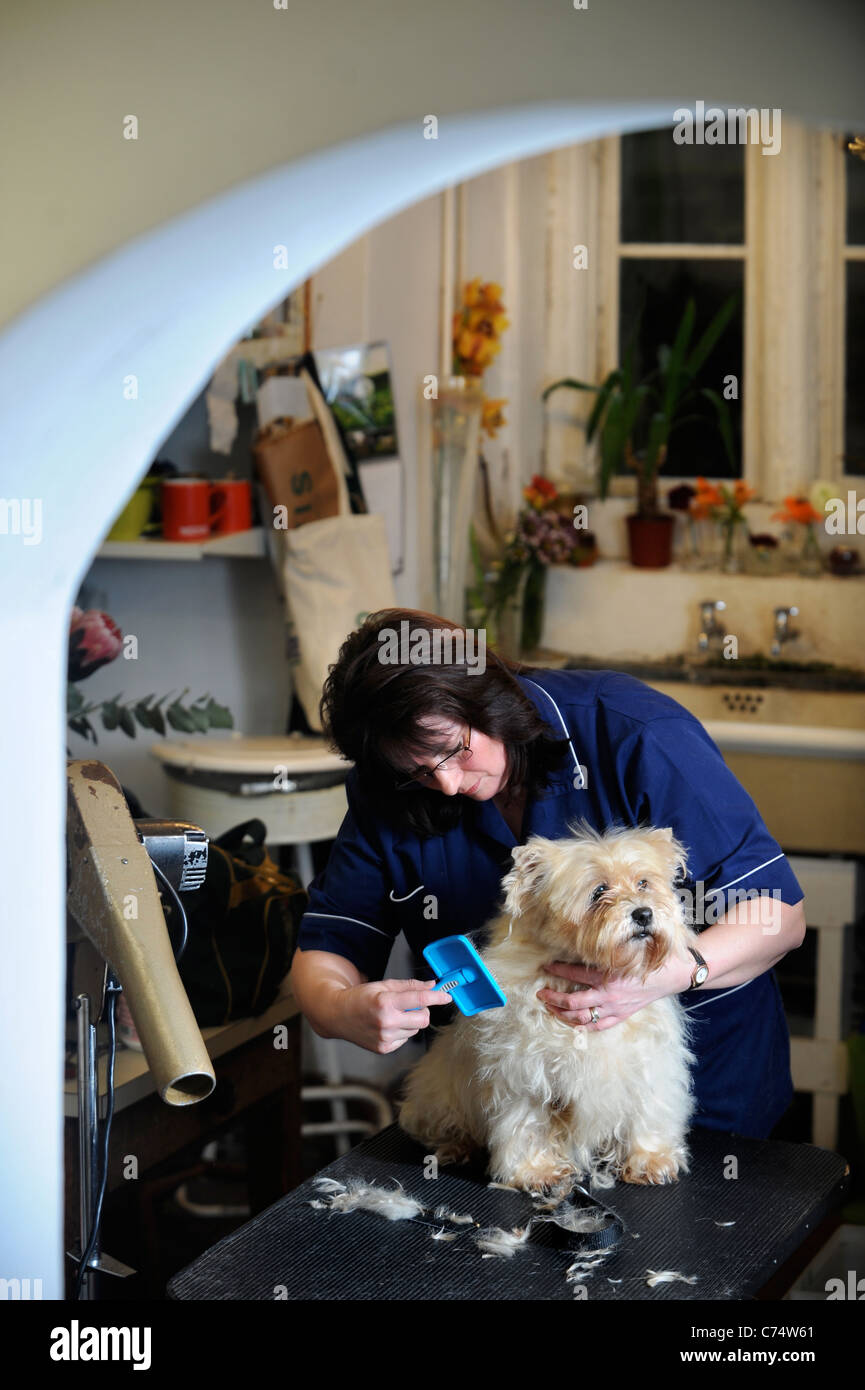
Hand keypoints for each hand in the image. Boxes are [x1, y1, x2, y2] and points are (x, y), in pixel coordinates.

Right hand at [326, 979, 452, 1053]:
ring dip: (411, 1021)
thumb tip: (432, 986)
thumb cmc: (360, 997)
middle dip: (423, 1011)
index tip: (447, 996)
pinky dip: (402, 1031)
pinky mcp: (384, 1048)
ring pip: (415, 1029)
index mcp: (386, 1002)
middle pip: (423, 1019)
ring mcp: (385, 1038)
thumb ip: (410, 986)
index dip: (436, 997)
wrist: (337, 1015)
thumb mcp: (383, 985)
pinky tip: (387, 1025)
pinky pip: (406, 1038)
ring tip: (393, 1015)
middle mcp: (386, 1022)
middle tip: (411, 1005)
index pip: (419, 1000)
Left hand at [536, 955, 690, 1030]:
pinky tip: (571, 1023)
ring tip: (551, 1008)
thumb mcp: (627, 951)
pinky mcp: (622, 1016)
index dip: (558, 969)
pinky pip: (599, 1026)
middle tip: (541, 993)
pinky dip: (583, 1026)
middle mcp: (610, 996)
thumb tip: (581, 946)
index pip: (576, 973)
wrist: (672, 975)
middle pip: (574, 1003)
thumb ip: (605, 953)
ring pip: (583, 1018)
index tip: (546, 966)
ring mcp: (616, 1009)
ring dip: (563, 1014)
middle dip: (554, 998)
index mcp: (610, 977)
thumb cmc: (650, 960)